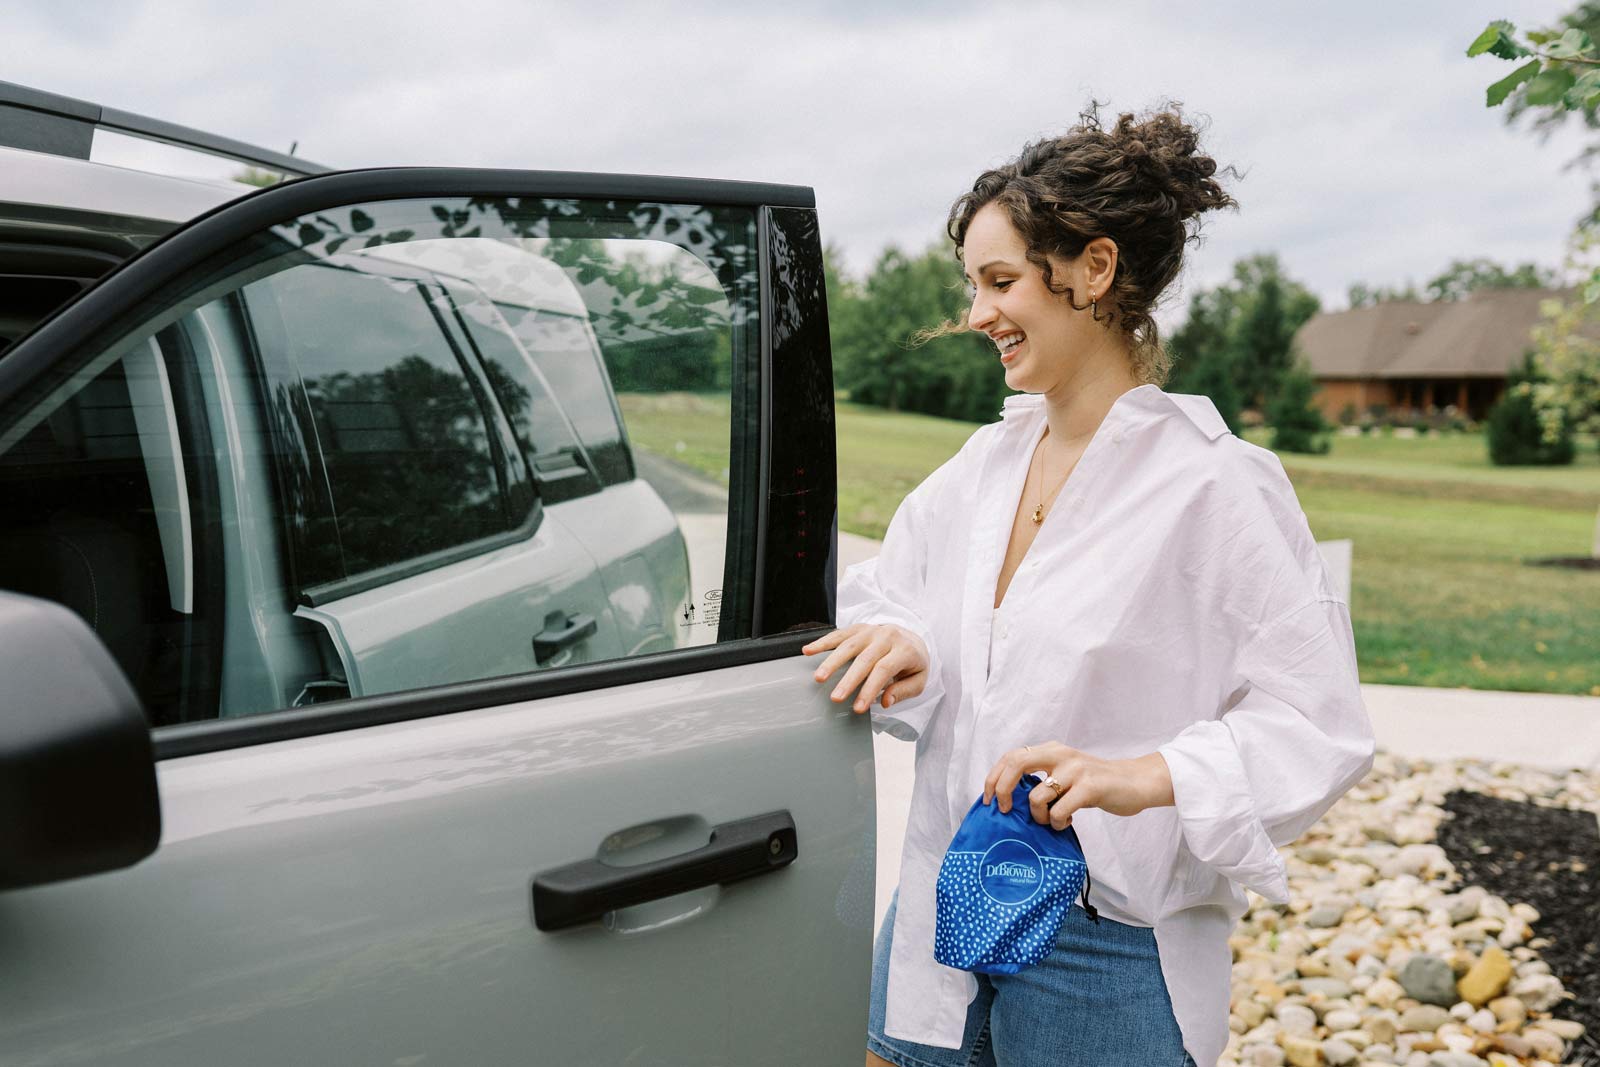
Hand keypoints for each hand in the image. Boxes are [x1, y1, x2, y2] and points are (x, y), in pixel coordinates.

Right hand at [801, 623, 931, 714]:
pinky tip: (808, 650)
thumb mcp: (919, 680)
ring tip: (818, 677)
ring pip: (849, 645)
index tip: (857, 708)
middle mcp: (887, 636)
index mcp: (904, 650)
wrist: (912, 637)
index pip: (884, 670)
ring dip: (832, 662)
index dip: (869, 689)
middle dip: (848, 680)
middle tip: (835, 697)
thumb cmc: (913, 663)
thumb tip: (886, 701)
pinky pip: (839, 634)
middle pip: (864, 659)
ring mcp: (872, 630)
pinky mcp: (859, 628)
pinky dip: (823, 642)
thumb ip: (904, 691)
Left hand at [981, 743, 1174, 829]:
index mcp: (1051, 750)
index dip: (993, 777)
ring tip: (1051, 821)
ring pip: (1037, 796)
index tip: (988, 800)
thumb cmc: (1096, 784)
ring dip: (1039, 817)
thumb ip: (1042, 780)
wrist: (1135, 782)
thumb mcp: (1065, 774)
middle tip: (1006, 811)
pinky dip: (1057, 822)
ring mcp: (1075, 769)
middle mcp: (1061, 754)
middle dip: (1002, 789)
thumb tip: (1010, 800)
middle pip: (1016, 764)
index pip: (1011, 756)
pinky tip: (1066, 823)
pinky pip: (1059, 811)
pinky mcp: (1090, 787)